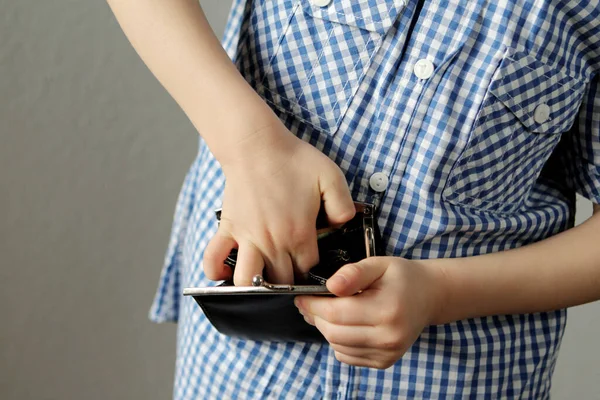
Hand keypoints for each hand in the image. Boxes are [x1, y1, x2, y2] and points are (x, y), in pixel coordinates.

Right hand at [203, 122, 355, 284]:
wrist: (256, 146)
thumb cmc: (293, 160)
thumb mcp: (331, 177)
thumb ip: (343, 206)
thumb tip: (343, 225)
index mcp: (299, 234)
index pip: (309, 271)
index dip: (314, 273)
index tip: (314, 266)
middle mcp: (273, 242)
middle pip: (282, 281)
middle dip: (289, 283)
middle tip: (292, 273)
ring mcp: (248, 238)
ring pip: (248, 280)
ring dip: (255, 286)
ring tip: (263, 278)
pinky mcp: (228, 229)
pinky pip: (213, 258)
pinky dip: (216, 271)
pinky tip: (227, 270)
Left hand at [295, 257, 444, 368]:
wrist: (429, 296)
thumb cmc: (401, 277)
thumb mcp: (379, 264)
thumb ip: (353, 273)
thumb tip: (330, 286)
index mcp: (387, 310)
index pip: (336, 313)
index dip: (313, 305)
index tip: (301, 296)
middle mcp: (389, 337)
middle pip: (334, 332)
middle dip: (315, 317)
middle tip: (308, 303)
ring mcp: (387, 353)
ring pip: (338, 346)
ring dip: (325, 329)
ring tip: (324, 312)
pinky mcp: (384, 361)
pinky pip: (347, 356)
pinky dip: (337, 341)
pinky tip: (342, 325)